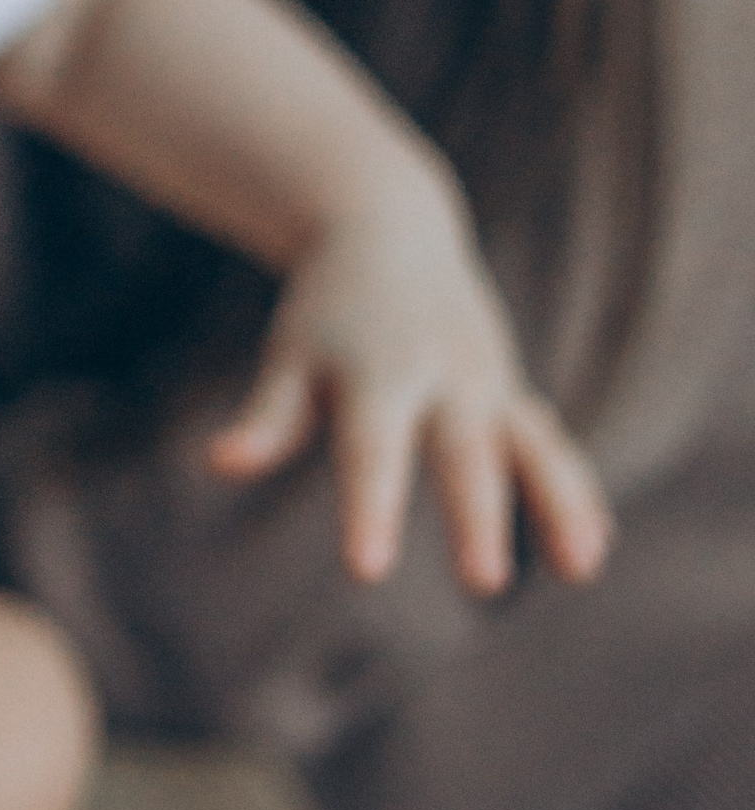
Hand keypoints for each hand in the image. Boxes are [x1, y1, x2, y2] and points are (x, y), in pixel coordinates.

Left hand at [207, 169, 610, 593]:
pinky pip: (548, 447)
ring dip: (557, 504)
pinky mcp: (510, 393)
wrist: (389, 227)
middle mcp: (443, 376)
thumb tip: (221, 464)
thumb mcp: (292, 352)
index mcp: (378, 372)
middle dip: (476, 517)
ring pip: (530, 447)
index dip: (371, 508)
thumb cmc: (327, 309)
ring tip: (581, 567)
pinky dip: (573, 493)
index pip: (371, 451)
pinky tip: (589, 552)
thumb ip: (268, 415)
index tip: (368, 570)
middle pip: (462, 453)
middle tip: (484, 582)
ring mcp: (487, 383)